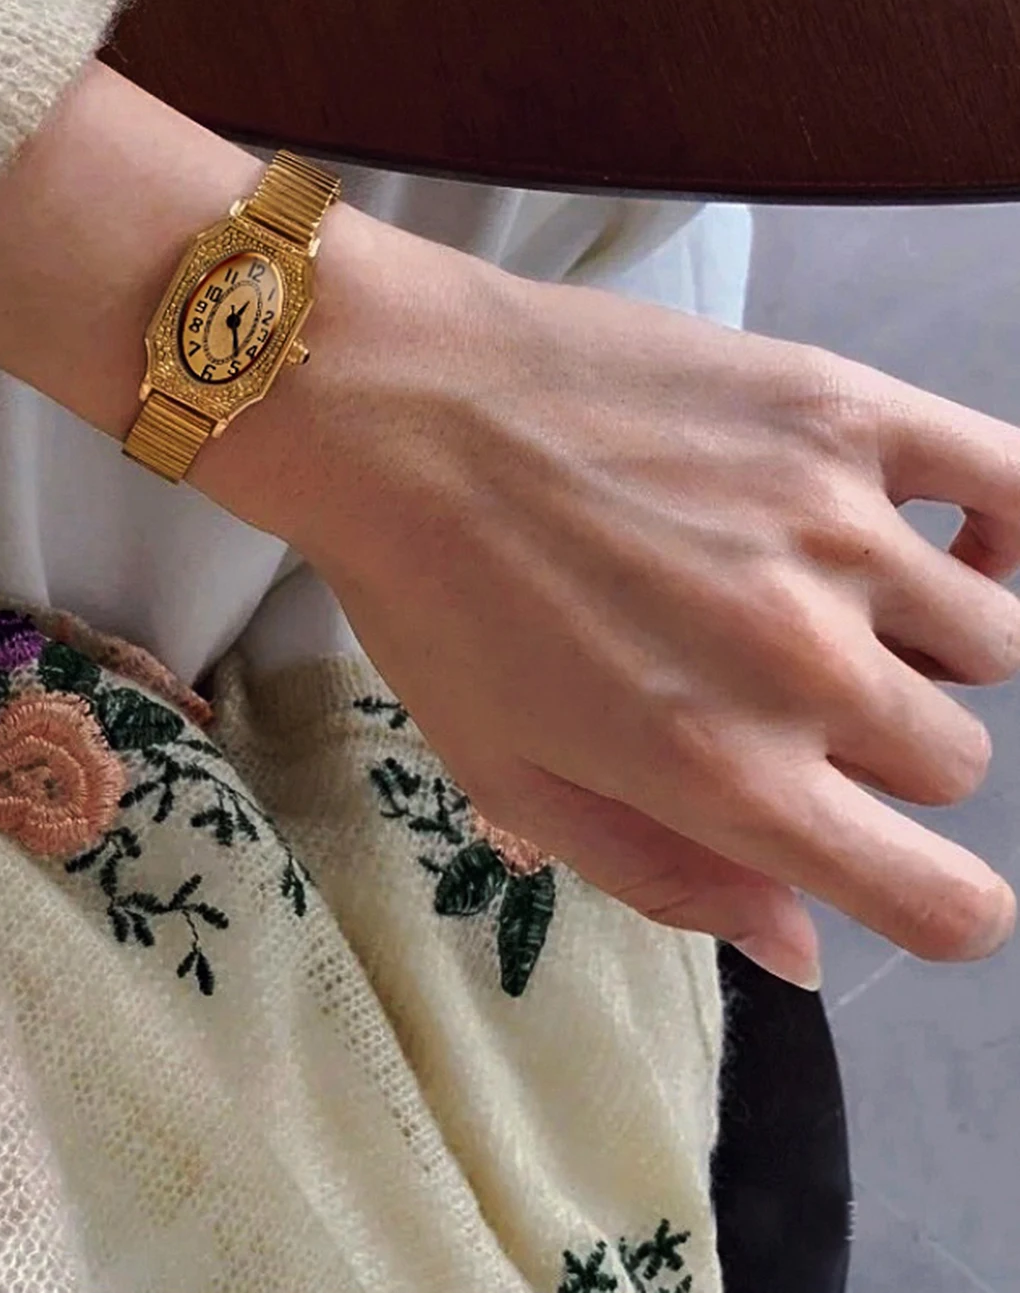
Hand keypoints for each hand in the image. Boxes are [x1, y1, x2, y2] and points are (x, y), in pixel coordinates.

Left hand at [200, 206, 1018, 988]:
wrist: (395, 405)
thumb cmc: (432, 595)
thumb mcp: (512, 777)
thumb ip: (667, 880)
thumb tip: (802, 947)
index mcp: (721, 773)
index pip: (940, 901)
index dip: (941, 905)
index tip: (912, 874)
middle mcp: (799, 661)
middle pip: (949, 757)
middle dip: (879, 747)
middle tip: (778, 684)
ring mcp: (831, 527)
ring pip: (985, 634)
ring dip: (919, 637)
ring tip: (821, 594)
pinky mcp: (836, 410)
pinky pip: (1006, 478)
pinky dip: (999, 520)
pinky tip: (933, 533)